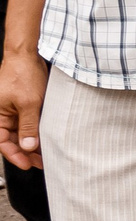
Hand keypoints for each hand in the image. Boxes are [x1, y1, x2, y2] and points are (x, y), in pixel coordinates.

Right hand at [0, 49, 48, 169]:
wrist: (27, 56)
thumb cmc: (22, 75)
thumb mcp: (29, 103)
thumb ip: (28, 126)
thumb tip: (28, 147)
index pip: (3, 142)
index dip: (15, 156)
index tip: (28, 164)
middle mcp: (2, 115)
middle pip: (12, 140)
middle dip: (26, 152)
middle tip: (41, 162)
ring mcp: (12, 112)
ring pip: (21, 134)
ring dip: (32, 144)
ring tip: (46, 154)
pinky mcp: (22, 107)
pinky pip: (27, 124)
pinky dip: (35, 132)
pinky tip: (46, 140)